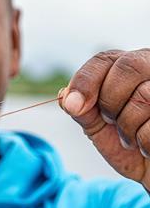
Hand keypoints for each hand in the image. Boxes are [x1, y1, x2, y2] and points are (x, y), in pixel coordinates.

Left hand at [59, 49, 149, 190]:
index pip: (103, 60)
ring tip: (130, 139)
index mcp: (127, 67)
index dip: (85, 81)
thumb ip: (81, 110)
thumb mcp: (97, 126)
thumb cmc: (126, 144)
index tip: (73, 106)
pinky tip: (146, 147)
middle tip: (110, 121)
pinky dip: (144, 142)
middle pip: (128, 67)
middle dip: (110, 101)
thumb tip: (65, 96)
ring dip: (128, 127)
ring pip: (145, 96)